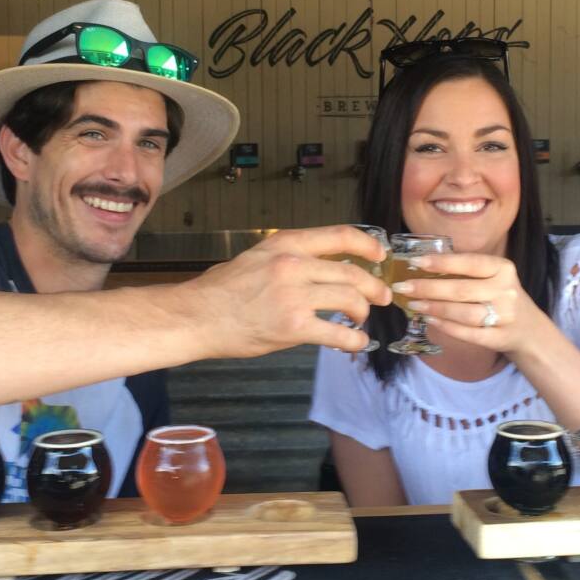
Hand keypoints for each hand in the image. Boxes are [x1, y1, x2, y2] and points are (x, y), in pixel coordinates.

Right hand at [179, 225, 390, 357]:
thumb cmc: (222, 290)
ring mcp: (294, 296)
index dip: (368, 245)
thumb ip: (291, 260)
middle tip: (382, 297)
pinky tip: (355, 343)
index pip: (340, 236)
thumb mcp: (258, 257)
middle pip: (352, 273)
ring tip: (361, 320)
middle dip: (374, 287)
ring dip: (363, 313)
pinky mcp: (293, 326)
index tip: (380, 254)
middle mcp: (293, 265)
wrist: (197, 316)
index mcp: (285, 244)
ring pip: (350, 301)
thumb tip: (324, 271)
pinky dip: (354, 340)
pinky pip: (338, 333)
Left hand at [392, 252, 551, 355]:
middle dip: (428, 288)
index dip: (442, 262)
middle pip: (462, 290)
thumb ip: (466, 270)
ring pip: (464, 313)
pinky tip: (430, 319)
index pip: (470, 262)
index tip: (415, 262)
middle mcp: (506, 291)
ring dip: (435, 308)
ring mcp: (505, 317)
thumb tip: (423, 263)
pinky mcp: (500, 338)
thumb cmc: (500, 296)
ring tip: (414, 304)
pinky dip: (447, 327)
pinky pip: (469, 334)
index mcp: (503, 269)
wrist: (528, 329)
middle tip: (403, 287)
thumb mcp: (492, 276)